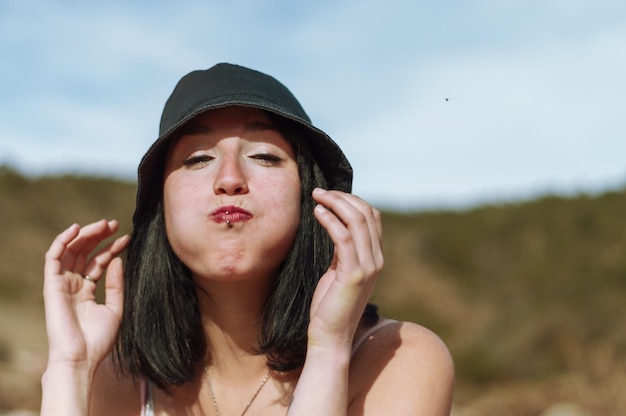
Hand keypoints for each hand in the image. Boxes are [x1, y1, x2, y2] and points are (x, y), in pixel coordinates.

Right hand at [43, 220, 128, 371]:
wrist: (81, 358)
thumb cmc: (98, 340)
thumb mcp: (115, 308)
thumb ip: (116, 284)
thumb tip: (118, 259)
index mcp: (87, 292)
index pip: (99, 262)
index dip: (112, 248)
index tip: (127, 237)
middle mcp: (73, 286)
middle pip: (84, 253)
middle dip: (98, 236)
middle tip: (113, 224)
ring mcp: (62, 285)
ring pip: (70, 251)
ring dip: (85, 235)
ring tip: (102, 224)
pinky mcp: (51, 286)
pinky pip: (53, 258)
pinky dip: (62, 241)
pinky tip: (76, 229)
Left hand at [308, 188, 382, 351]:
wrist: (330, 337)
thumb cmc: (330, 305)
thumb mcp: (339, 271)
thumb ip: (343, 250)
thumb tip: (334, 224)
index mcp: (375, 257)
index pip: (372, 216)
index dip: (352, 200)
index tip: (329, 195)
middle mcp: (376, 259)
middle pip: (366, 213)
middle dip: (342, 196)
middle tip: (319, 191)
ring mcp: (368, 267)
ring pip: (357, 221)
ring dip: (335, 203)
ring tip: (316, 197)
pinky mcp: (354, 274)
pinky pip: (343, 237)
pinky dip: (330, 220)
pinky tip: (317, 213)